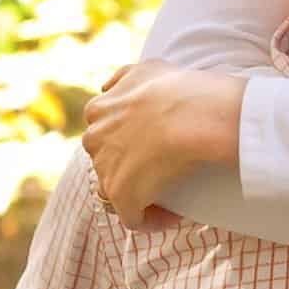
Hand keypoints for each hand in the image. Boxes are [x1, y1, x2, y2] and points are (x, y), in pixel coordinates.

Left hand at [84, 67, 244, 224]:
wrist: (194, 115)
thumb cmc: (179, 89)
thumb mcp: (147, 68)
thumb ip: (123, 77)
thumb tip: (105, 87)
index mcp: (98, 110)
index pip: (104, 132)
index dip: (128, 142)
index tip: (155, 147)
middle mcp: (94, 139)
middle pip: (106, 161)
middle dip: (130, 168)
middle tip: (163, 171)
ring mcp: (106, 169)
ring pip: (116, 191)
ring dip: (140, 195)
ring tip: (170, 197)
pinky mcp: (122, 196)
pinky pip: (133, 219)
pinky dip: (152, 220)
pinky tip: (173, 217)